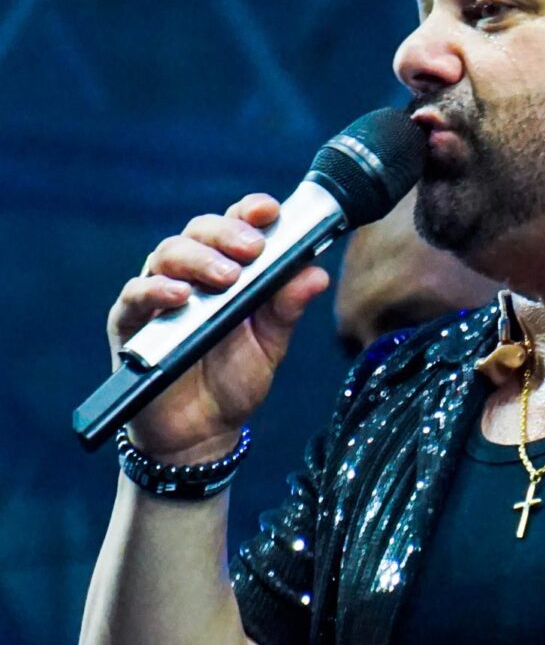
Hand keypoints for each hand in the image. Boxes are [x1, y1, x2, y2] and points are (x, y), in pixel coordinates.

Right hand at [106, 195, 330, 461]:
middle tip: (252, 249)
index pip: (234, 225)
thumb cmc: (233, 381)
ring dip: (198, 259)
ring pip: (168, 254)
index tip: (270, 210)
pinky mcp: (129, 322)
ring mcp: (156, 294)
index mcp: (226, 269)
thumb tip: (316, 273)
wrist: (201, 433)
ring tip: (225, 277)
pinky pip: (136, 295)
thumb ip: (287, 308)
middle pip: (199, 231)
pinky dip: (156, 290)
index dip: (250, 211)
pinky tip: (179, 296)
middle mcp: (189, 273)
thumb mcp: (270, 345)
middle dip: (227, 233)